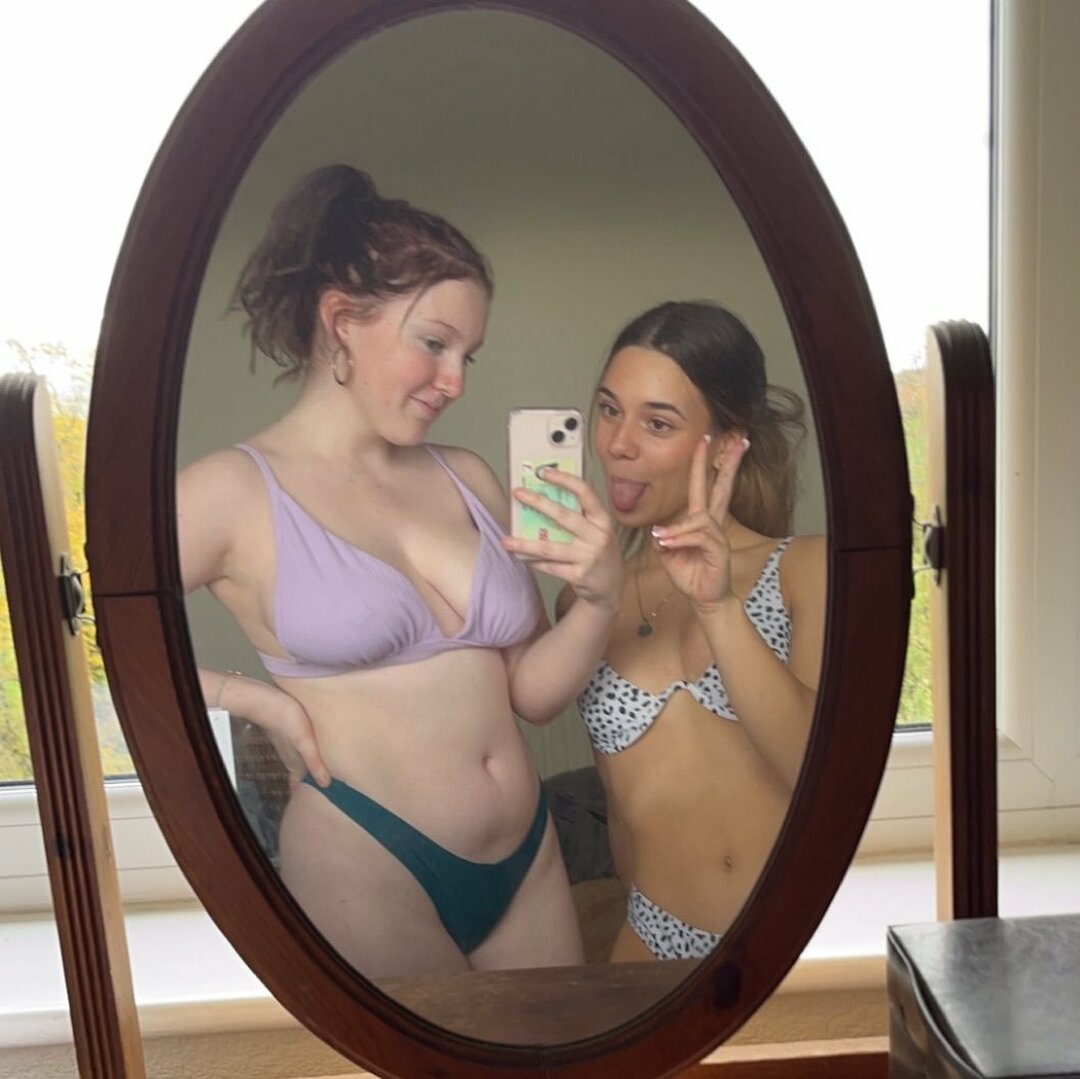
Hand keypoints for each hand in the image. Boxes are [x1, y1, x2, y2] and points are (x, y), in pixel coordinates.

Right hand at [243, 680, 330, 790]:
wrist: (264, 699)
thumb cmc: (285, 719)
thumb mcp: (303, 741)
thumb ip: (314, 761)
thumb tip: (326, 785)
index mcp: (295, 762)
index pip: (298, 785)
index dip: (305, 796)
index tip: (319, 805)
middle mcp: (291, 757)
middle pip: (300, 776)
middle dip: (310, 786)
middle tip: (326, 794)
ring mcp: (288, 746)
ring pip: (299, 764)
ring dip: (308, 771)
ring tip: (322, 777)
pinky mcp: (289, 734)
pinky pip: (298, 752)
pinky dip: (305, 758)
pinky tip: (312, 753)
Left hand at [501, 467, 622, 610]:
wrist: (612, 587)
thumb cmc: (598, 552)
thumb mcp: (597, 531)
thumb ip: (580, 517)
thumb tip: (544, 498)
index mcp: (602, 520)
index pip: (585, 493)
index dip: (565, 480)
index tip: (544, 472)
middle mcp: (598, 536)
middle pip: (563, 516)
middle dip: (538, 503)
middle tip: (517, 493)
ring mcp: (588, 557)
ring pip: (549, 548)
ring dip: (524, 544)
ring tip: (505, 540)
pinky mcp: (579, 576)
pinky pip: (549, 567)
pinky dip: (533, 562)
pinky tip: (520, 557)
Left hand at [649, 433, 749, 608]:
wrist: (704, 597)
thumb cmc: (690, 573)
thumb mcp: (668, 552)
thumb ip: (665, 536)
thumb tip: (660, 529)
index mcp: (701, 520)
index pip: (705, 487)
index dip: (704, 464)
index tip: (705, 441)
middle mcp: (713, 523)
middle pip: (721, 488)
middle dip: (726, 463)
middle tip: (733, 440)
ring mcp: (718, 536)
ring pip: (698, 518)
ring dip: (678, 530)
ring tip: (663, 542)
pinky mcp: (719, 549)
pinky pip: (699, 535)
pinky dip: (681, 539)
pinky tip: (669, 545)